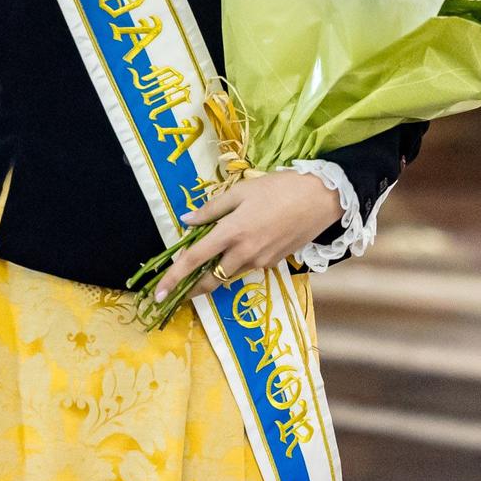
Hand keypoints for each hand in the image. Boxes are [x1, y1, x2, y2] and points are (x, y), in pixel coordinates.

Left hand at [147, 171, 342, 305]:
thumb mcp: (242, 190)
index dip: (173, 278)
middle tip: (176, 291)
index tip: (158, 293)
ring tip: (207, 262)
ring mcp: (261, 261)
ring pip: (229, 275)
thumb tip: (186, 220)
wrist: (321, 199)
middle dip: (191, 289)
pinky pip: (247, 267)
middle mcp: (244, 253)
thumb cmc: (280, 188)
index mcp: (232, 232)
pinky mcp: (274, 263)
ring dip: (215, 274)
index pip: (194, 260)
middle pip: (210, 280)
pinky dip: (237, 262)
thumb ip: (212, 208)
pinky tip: (240, 246)